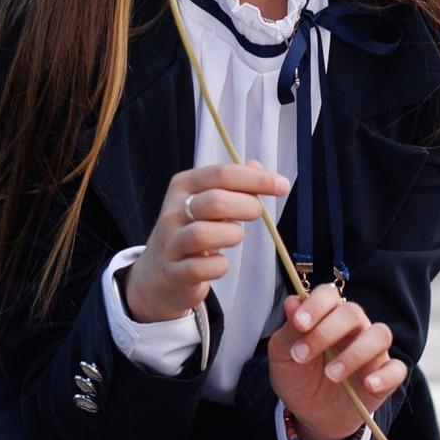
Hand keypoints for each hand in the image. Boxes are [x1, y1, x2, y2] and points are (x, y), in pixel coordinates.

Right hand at [120, 161, 289, 325]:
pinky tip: (221, 263)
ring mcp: (171, 242)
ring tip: (234, 237)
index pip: (221, 174)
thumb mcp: (206, 202)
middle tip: (258, 213)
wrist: (158, 273)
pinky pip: (201, 267)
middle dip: (247, 206)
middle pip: (215, 201)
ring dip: (232, 235)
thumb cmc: (191, 231)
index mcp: (183, 185)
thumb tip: (258, 167)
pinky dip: (220, 266)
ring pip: (204, 234)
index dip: (255, 179)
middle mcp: (173, 211)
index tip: (281, 185)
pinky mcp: (174, 272)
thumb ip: (232, 184)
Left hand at [267, 281, 402, 439]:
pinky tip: (368, 385)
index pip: (328, 295)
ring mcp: (373, 351)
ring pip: (379, 335)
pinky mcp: (386, 377)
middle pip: (353, 313)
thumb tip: (293, 302)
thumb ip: (288, 331)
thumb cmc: (299, 378)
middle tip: (303, 356)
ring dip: (355, 353)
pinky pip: (397, 369)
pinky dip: (385, 375)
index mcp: (328, 315)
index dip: (315, 305)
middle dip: (327, 332)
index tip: (298, 324)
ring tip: (331, 375)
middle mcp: (354, 328)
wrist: (312, 415)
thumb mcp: (284, 357)